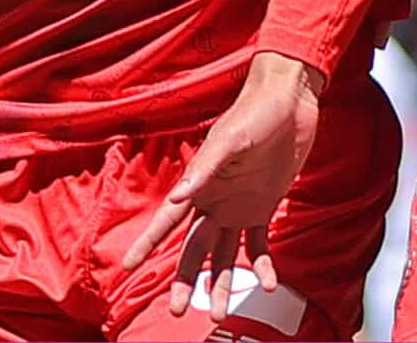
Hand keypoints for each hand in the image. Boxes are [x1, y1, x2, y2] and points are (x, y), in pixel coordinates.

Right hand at [120, 52, 323, 321]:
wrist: (290, 101)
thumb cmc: (254, 113)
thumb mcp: (230, 139)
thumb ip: (205, 169)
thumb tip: (177, 197)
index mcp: (200, 185)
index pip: (168, 220)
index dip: (148, 243)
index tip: (126, 266)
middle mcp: (215, 201)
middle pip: (194, 249)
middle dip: (185, 281)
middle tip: (178, 312)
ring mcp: (239, 207)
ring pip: (224, 255)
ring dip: (222, 284)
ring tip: (219, 314)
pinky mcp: (264, 207)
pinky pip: (259, 245)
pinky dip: (262, 266)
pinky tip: (268, 284)